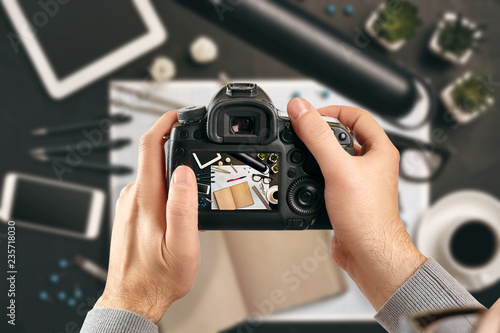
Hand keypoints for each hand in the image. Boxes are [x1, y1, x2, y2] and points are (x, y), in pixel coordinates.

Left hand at [94, 111, 199, 323]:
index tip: (178, 114)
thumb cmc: (157, 277)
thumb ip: (183, 207)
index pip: (150, 146)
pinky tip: (177, 204)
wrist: (132, 299)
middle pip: (152, 157)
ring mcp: (128, 205)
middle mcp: (133, 197)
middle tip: (199, 150)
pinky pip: (148, 189)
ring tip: (195, 182)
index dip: (164, 123)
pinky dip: (165, 187)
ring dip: (172, 170)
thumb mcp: (181, 246)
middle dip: (176, 147)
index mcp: (146, 199)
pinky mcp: (129, 213)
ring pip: (152, 175)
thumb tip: (185, 172)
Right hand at [287, 98, 425, 309]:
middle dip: (321, 133)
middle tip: (302, 134)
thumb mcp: (338, 168)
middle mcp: (372, 164)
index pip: (357, 116)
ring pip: (335, 159)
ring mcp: (360, 182)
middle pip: (344, 136)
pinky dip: (316, 176)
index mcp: (380, 150)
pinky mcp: (348, 197)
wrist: (369, 254)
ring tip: (302, 155)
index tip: (310, 115)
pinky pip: (330, 178)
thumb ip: (317, 136)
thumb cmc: (368, 217)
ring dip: (317, 156)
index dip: (333, 111)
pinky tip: (306, 181)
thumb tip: (301, 109)